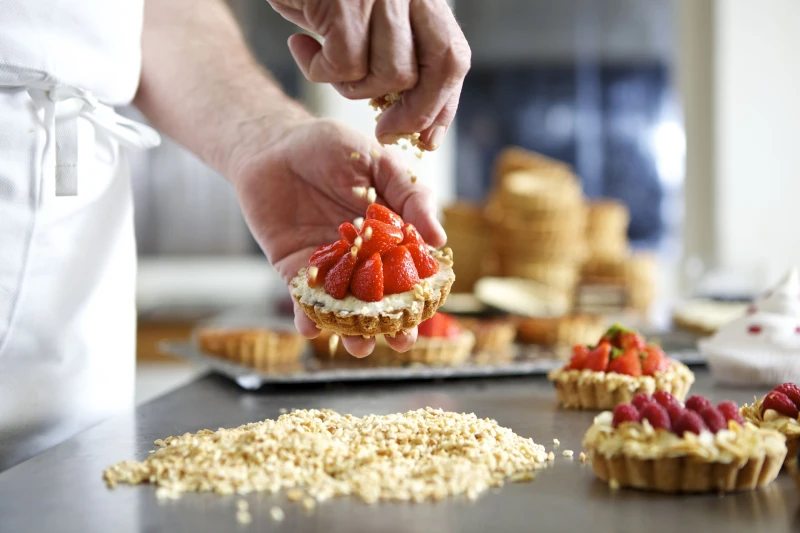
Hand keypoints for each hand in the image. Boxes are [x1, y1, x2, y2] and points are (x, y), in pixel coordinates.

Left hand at [232, 117, 446, 356]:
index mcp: (389, 233)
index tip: (429, 312)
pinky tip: (311, 328)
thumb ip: (411, 197)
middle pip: (381, 298)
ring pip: (345, 306)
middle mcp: (362, 255)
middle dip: (391, 324)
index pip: (410, 269)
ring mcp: (329, 265)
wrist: (274, 143)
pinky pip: (303, 298)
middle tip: (402, 343)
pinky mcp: (294, 268)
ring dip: (352, 330)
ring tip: (360, 347)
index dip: (420, 293)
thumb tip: (438, 238)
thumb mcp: (380, 163)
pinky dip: (306, 316)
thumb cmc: (331, 147)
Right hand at [267, 0, 470, 149]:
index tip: (428, 136)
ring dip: (353, 86)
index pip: (453, 56)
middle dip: (415, 113)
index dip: (444, 103)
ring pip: (389, 75)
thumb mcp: (367, 21)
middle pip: (438, 69)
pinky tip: (301, 46)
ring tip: (325, 63)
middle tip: (385, 131)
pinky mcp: (345, 3)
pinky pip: (344, 66)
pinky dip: (318, 70)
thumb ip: (398, 58)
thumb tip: (423, 129)